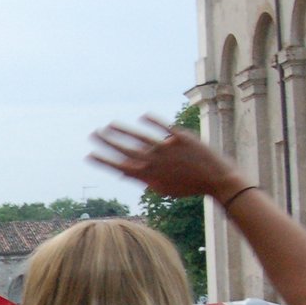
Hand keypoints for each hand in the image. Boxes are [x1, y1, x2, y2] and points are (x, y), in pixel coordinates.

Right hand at [88, 116, 247, 200]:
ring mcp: (165, 148)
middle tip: (93, 134)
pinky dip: (152, 121)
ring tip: (109, 125)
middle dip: (105, 142)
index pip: (119, 166)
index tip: (89, 155)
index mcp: (148, 176)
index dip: (102, 161)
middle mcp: (153, 161)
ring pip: (138, 136)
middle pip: (123, 149)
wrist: (216, 180)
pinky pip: (162, 126)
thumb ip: (144, 179)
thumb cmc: (189, 186)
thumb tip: (125, 173)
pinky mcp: (179, 138)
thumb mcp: (163, 188)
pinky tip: (142, 116)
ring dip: (121, 130)